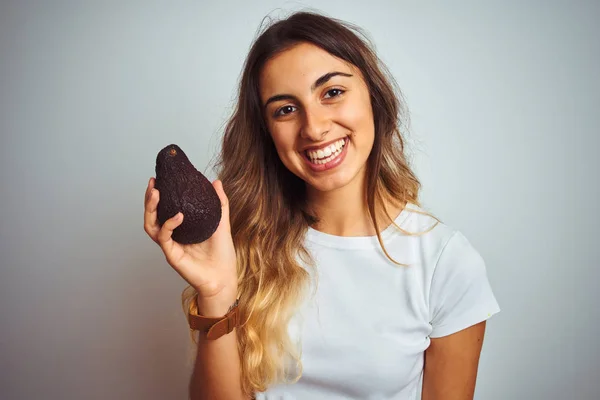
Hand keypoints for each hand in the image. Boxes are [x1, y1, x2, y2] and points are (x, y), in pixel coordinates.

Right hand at [143, 177, 237, 311]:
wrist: (224, 276)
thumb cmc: (222, 254)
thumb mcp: (222, 222)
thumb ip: (220, 203)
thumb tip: (216, 181)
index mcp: (182, 228)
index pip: (164, 209)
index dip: (158, 195)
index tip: (159, 179)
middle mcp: (172, 236)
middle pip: (152, 216)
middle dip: (149, 199)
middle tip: (153, 184)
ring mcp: (170, 245)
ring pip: (151, 226)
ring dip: (150, 209)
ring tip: (156, 194)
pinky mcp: (172, 255)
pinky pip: (164, 237)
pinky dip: (169, 224)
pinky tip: (178, 215)